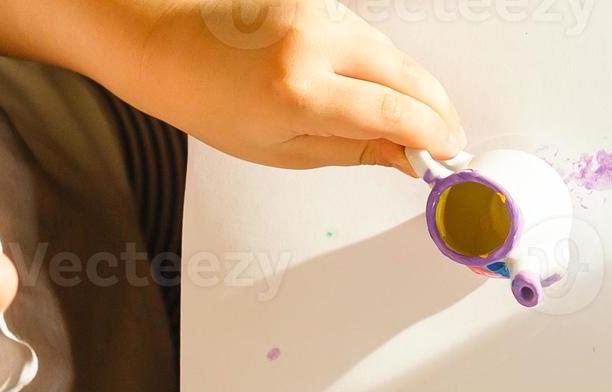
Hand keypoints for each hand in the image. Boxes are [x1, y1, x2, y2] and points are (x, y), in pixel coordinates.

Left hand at [126, 0, 461, 173]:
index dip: (434, 136)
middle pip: (409, 76)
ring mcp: (315, 13)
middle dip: (438, 110)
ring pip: (393, 53)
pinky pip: (368, 32)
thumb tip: (410, 157)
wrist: (163, 43)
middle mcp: (310, 44)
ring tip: (406, 118)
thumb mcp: (282, 150)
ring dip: (411, 87)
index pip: (395, 114)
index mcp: (297, 92)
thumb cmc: (206, 99)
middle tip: (446, 138)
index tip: (448, 153)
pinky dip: (380, 61)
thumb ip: (356, 151)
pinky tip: (369, 83)